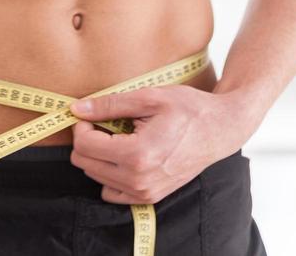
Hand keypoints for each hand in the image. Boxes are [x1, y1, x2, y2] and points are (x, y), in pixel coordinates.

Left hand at [68, 83, 248, 204]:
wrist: (219, 129)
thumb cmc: (188, 108)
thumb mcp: (148, 97)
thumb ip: (109, 105)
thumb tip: (76, 109)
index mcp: (137, 155)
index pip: (84, 146)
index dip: (82, 125)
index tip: (93, 113)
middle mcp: (139, 180)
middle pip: (85, 164)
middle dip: (88, 139)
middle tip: (106, 121)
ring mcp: (145, 193)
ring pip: (96, 177)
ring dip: (99, 155)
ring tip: (120, 135)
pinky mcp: (150, 198)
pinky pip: (112, 192)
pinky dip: (110, 172)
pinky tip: (124, 153)